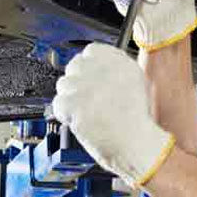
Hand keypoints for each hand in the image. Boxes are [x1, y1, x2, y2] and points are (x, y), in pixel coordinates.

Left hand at [53, 43, 175, 186]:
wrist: (137, 146)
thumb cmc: (139, 124)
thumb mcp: (139, 87)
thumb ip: (116, 73)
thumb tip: (96, 70)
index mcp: (120, 63)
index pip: (92, 51)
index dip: (87, 66)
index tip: (88, 78)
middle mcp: (102, 70)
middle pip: (74, 65)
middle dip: (76, 82)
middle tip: (84, 100)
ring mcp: (87, 86)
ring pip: (63, 84)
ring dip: (70, 99)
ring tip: (84, 114)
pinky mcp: (75, 104)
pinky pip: (58, 104)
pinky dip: (64, 115)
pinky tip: (78, 122)